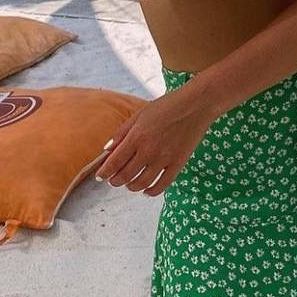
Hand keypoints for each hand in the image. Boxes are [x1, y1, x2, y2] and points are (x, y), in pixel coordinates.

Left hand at [94, 84, 211, 196]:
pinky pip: (162, 185)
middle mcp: (148, 150)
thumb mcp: (140, 114)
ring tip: (129, 185)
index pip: (114, 162)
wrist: (196, 105)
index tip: (100, 176)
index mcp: (136, 136)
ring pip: (142, 183)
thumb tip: (106, 149)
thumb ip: (122, 132)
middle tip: (113, 181)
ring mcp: (164, 159)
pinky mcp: (178, 164)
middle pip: (126, 175)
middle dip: (116, 181)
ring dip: (131, 187)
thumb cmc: (167, 105)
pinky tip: (146, 190)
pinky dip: (151, 191)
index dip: (104, 172)